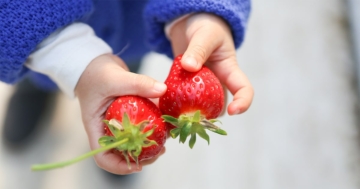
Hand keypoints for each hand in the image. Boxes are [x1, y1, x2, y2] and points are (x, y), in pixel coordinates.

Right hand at [75, 54, 166, 173]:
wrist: (95, 63)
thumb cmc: (96, 72)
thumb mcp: (115, 77)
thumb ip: (138, 83)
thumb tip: (163, 90)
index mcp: (97, 126)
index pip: (103, 155)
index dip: (119, 166)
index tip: (138, 165)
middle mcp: (108, 129)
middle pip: (122, 153)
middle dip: (142, 155)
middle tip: (160, 150)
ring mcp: (118, 123)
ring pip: (134, 141)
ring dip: (151, 142)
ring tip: (166, 138)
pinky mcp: (129, 115)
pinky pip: (141, 125)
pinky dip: (154, 125)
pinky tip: (167, 122)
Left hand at [169, 13, 253, 114]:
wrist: (191, 24)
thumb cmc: (205, 26)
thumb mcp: (204, 35)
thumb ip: (198, 50)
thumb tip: (190, 67)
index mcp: (229, 70)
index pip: (244, 89)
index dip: (243, 102)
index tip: (232, 111)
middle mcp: (218, 82)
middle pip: (219, 105)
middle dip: (209, 114)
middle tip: (193, 117)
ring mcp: (202, 85)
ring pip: (200, 105)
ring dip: (190, 111)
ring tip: (177, 114)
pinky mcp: (187, 86)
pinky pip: (183, 99)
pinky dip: (176, 104)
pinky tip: (167, 106)